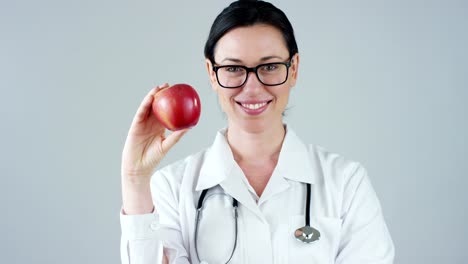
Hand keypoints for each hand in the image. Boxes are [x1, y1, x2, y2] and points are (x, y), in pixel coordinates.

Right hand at [121, 83, 187, 213]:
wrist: (139, 167)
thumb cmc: (153, 158)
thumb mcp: (167, 145)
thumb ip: (176, 136)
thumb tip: (189, 127)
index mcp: (159, 127)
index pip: (165, 111)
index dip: (170, 102)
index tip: (178, 94)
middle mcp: (151, 123)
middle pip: (156, 105)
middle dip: (162, 94)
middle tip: (170, 85)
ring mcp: (143, 123)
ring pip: (148, 106)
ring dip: (153, 95)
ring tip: (160, 87)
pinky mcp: (136, 125)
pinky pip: (141, 112)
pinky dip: (145, 104)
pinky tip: (150, 98)